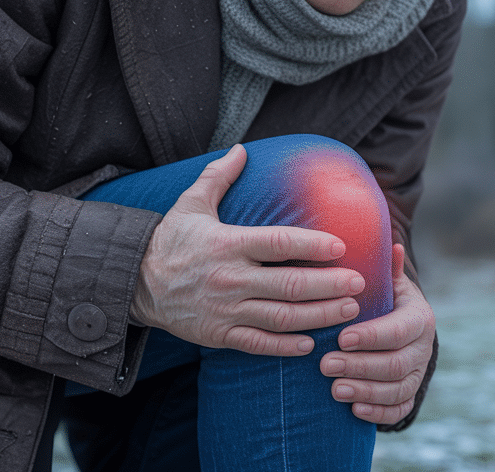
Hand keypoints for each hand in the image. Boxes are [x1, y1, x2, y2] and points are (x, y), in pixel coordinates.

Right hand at [131, 144, 365, 355]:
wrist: (135, 282)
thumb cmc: (171, 240)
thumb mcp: (191, 203)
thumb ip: (219, 176)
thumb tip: (242, 148)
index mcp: (228, 244)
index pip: (279, 243)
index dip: (313, 244)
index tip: (343, 246)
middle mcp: (230, 278)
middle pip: (290, 284)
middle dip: (330, 285)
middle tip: (359, 283)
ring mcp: (225, 310)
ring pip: (282, 317)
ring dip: (319, 316)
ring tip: (348, 311)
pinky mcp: (219, 334)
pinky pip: (259, 344)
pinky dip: (287, 347)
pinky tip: (312, 342)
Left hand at [320, 244, 435, 424]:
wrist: (403, 328)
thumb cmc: (385, 300)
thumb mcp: (387, 282)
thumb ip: (386, 268)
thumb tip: (390, 244)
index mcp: (419, 317)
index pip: (398, 330)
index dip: (371, 337)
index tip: (340, 338)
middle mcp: (423, 347)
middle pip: (396, 364)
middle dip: (360, 366)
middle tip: (325, 364)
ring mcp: (418, 373)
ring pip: (397, 389)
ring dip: (365, 391)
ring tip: (334, 389)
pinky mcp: (410, 394)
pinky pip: (399, 409)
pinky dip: (378, 413)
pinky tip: (353, 410)